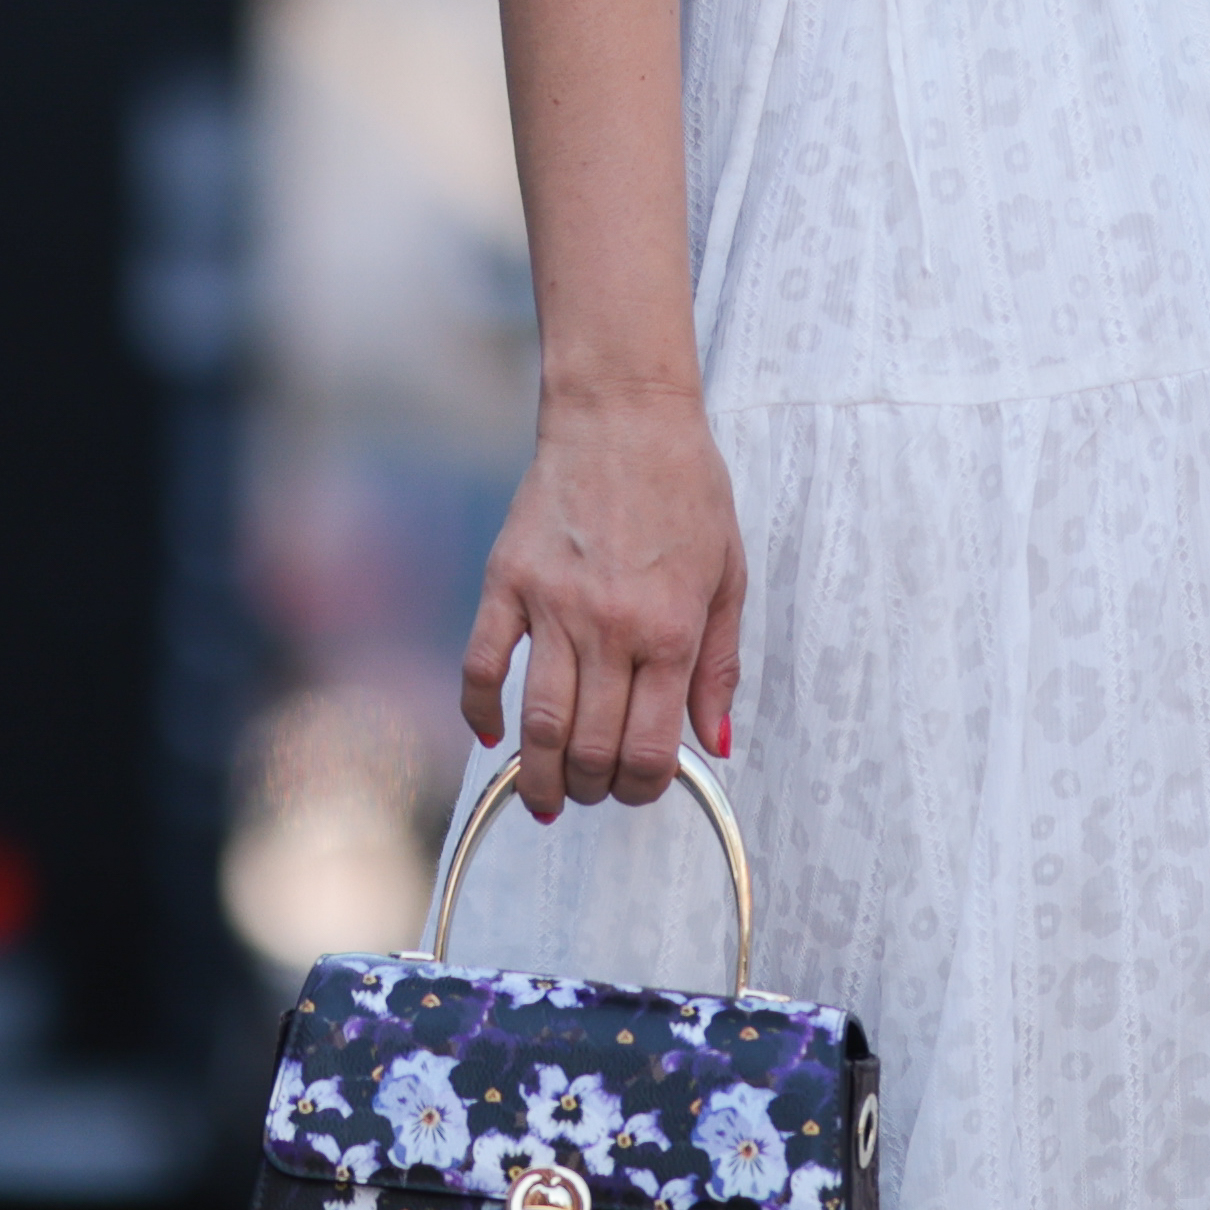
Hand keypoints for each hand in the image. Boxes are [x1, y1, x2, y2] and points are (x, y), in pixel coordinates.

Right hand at [466, 380, 743, 810]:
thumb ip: (720, 667)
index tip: (640, 788)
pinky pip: (481, 665)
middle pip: (591, 747)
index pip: (651, 747)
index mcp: (671, 630)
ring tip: (545, 795)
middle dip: (593, 789)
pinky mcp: (506, 582)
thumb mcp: (729, 577)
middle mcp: (610, 626)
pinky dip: (480, 712)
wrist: (625, 415)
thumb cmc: (685, 490)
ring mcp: (552, 605)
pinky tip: (494, 735)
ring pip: (538, 722)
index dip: (644, 788)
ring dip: (539, 775)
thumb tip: (716, 742)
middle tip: (593, 791)